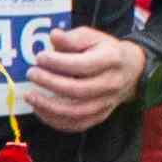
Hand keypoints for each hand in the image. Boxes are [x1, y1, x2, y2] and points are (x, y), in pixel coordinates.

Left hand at [21, 25, 150, 133]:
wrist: (131, 70)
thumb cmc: (105, 50)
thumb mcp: (92, 37)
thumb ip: (72, 38)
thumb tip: (54, 36)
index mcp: (111, 60)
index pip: (83, 65)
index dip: (59, 62)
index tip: (40, 57)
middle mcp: (111, 84)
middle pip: (79, 90)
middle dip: (51, 83)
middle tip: (32, 74)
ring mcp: (107, 103)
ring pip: (77, 112)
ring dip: (49, 106)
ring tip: (30, 95)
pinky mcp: (100, 116)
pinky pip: (77, 124)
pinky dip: (55, 120)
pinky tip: (39, 109)